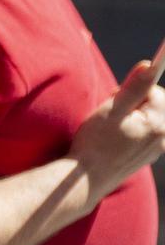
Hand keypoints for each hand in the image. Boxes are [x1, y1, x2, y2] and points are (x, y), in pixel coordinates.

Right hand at [70, 60, 164, 196]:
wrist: (87, 180)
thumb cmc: (95, 143)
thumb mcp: (112, 110)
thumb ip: (134, 87)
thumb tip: (149, 65)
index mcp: (158, 124)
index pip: (156, 92)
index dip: (135, 90)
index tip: (117, 98)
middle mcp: (163, 138)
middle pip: (157, 105)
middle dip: (137, 102)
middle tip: (113, 110)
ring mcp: (158, 149)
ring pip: (152, 119)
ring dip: (135, 115)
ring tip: (113, 125)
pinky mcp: (149, 156)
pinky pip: (148, 133)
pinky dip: (135, 129)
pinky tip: (116, 137)